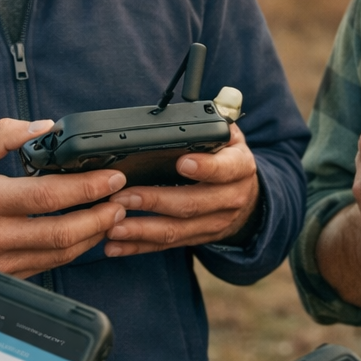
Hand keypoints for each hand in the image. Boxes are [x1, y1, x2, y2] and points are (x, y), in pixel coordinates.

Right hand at [0, 119, 127, 281]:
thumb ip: (4, 134)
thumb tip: (44, 128)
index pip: (47, 196)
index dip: (86, 188)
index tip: (111, 176)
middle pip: (62, 233)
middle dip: (100, 216)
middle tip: (120, 200)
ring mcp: (0, 261)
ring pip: (61, 254)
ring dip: (93, 234)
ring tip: (110, 214)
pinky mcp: (5, 275)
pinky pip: (49, 266)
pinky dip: (73, 250)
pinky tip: (86, 233)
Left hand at [103, 124, 260, 255]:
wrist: (248, 198)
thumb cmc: (228, 159)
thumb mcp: (230, 138)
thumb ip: (213, 126)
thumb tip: (194, 113)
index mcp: (239, 168)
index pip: (225, 169)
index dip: (205, 168)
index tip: (182, 163)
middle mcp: (229, 199)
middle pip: (192, 204)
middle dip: (154, 201)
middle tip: (122, 197)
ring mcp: (213, 223)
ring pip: (176, 230)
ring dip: (141, 230)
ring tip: (112, 226)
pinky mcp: (197, 238)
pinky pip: (166, 245)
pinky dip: (139, 246)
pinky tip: (115, 246)